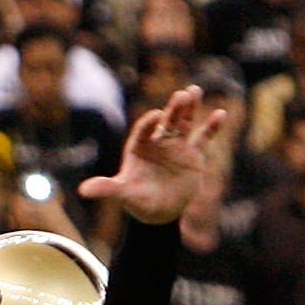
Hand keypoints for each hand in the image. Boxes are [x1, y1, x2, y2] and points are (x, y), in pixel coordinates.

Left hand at [80, 85, 226, 226]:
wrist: (159, 213)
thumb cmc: (137, 201)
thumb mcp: (123, 195)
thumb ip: (107, 189)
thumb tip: (83, 191)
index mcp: (140, 146)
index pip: (144, 130)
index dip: (150, 122)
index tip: (157, 117)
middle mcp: (159, 142)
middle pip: (167, 121)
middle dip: (174, 108)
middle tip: (183, 94)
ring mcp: (177, 146)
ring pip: (184, 123)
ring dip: (190, 108)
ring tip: (194, 91)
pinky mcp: (194, 155)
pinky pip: (203, 138)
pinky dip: (212, 127)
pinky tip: (221, 114)